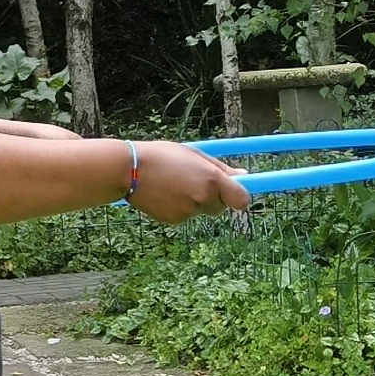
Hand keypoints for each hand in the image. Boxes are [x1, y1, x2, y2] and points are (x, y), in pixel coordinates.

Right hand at [129, 139, 248, 223]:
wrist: (129, 170)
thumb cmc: (162, 156)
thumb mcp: (194, 155)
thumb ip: (221, 168)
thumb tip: (244, 176)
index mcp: (212, 179)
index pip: (241, 200)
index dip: (239, 197)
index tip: (235, 193)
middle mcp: (203, 198)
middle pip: (220, 207)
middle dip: (213, 197)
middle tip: (194, 181)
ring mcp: (188, 211)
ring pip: (200, 210)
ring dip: (193, 201)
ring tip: (173, 183)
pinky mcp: (174, 220)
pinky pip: (184, 215)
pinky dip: (178, 207)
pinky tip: (164, 193)